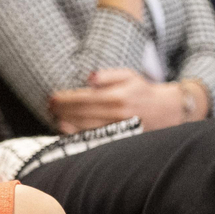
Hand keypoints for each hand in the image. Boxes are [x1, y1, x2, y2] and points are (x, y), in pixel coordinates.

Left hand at [46, 68, 184, 133]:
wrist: (165, 111)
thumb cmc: (142, 91)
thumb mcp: (129, 75)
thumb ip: (108, 75)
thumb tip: (88, 78)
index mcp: (118, 96)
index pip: (84, 98)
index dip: (66, 98)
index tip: (52, 97)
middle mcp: (117, 114)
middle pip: (81, 113)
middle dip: (62, 110)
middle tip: (49, 106)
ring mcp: (117, 128)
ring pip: (85, 127)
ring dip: (66, 122)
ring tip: (54, 116)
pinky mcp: (118, 138)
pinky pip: (94, 137)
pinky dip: (77, 134)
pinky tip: (66, 129)